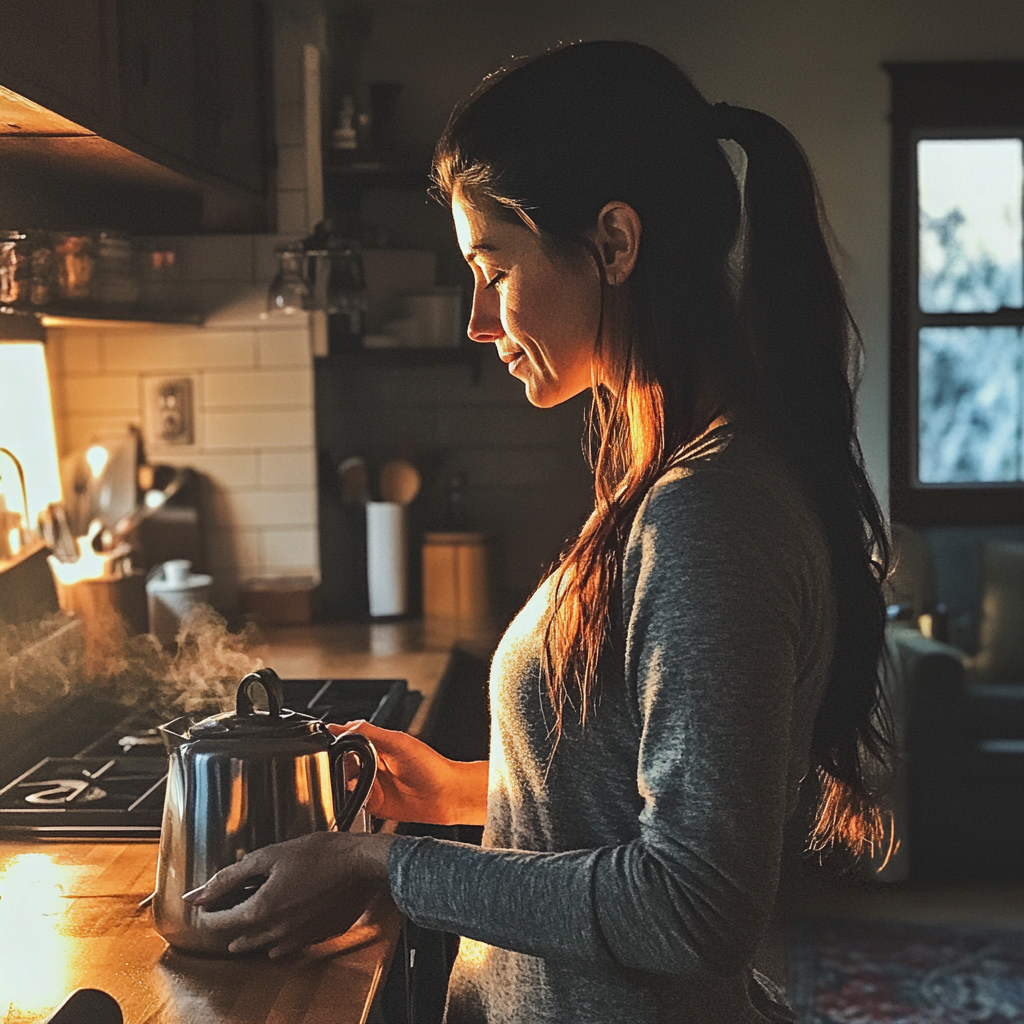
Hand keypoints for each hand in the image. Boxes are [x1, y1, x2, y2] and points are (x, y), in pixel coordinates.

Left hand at [182, 831, 394, 957]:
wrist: (360, 864)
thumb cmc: (320, 854)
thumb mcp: (269, 856)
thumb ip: (229, 877)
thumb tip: (196, 894)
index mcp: (260, 911)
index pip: (218, 923)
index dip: (208, 909)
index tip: (209, 899)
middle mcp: (276, 932)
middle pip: (238, 939)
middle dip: (229, 922)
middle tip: (231, 902)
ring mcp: (297, 939)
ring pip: (262, 946)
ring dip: (253, 932)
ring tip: (255, 911)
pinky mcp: (315, 937)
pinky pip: (288, 946)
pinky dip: (279, 935)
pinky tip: (284, 917)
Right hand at [333, 721, 487, 825]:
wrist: (445, 795)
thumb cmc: (431, 766)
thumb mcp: (398, 742)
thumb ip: (370, 733)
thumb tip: (343, 726)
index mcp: (378, 745)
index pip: (349, 740)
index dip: (339, 743)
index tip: (332, 744)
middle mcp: (373, 764)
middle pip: (343, 762)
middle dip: (341, 764)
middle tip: (351, 765)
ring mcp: (373, 785)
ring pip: (345, 782)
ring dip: (347, 781)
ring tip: (360, 779)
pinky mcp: (373, 804)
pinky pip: (353, 802)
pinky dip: (352, 799)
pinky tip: (363, 794)